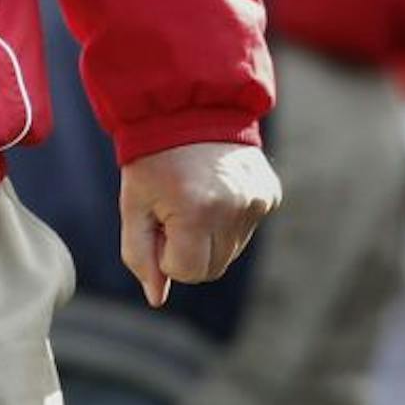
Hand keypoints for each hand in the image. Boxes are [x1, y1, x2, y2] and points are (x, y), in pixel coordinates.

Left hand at [117, 141, 279, 307]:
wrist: (188, 106)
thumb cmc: (154, 158)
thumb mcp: (134, 204)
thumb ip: (140, 255)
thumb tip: (156, 298)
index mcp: (197, 212)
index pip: (187, 271)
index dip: (166, 251)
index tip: (159, 219)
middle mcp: (234, 208)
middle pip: (212, 268)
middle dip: (189, 250)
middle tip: (175, 209)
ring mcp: (257, 200)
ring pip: (231, 252)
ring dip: (210, 236)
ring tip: (195, 196)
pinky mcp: (270, 193)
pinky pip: (247, 228)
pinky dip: (230, 218)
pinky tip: (217, 189)